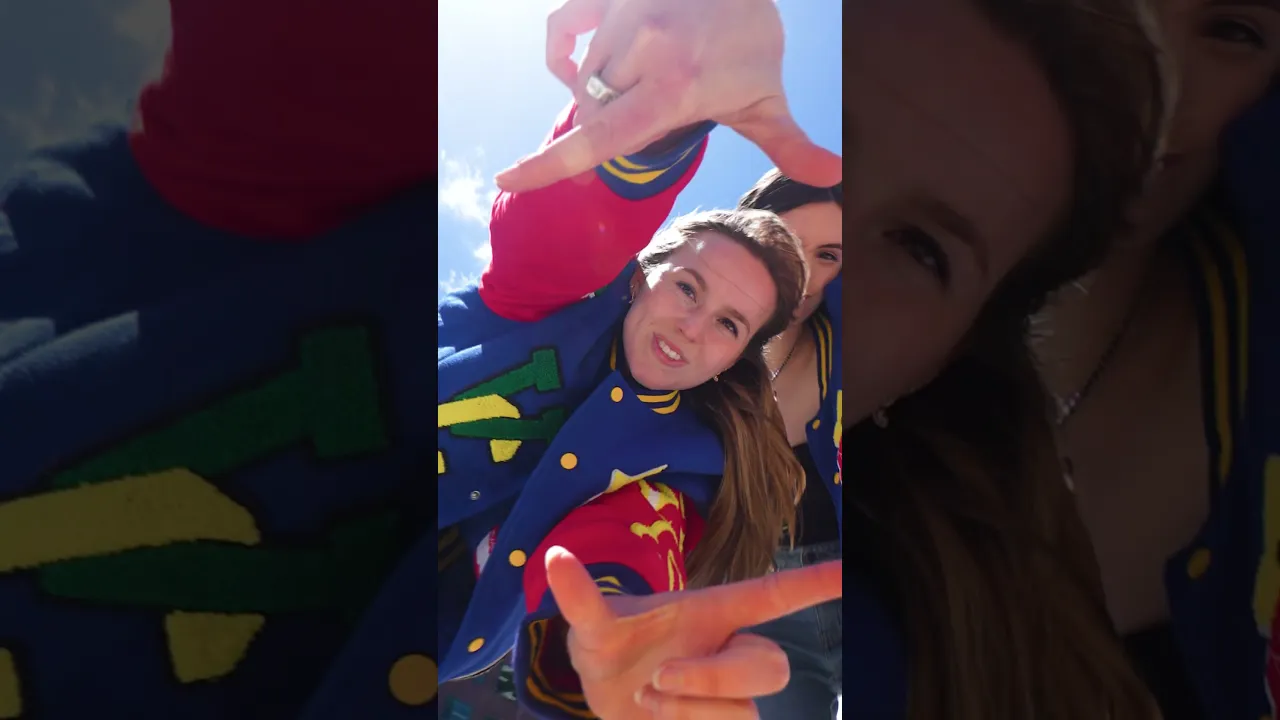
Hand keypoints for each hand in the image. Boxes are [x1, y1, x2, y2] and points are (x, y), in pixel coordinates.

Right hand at [495, 0, 840, 191]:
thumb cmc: (750, 36)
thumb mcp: (767, 96)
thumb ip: (790, 142)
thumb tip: (837, 174)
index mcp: (674, 88)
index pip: (602, 137)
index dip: (551, 163)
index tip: (510, 179)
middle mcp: (639, 53)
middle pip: (597, 114)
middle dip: (616, 124)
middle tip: (658, 108)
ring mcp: (619, 20)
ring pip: (585, 81)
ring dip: (603, 93)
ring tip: (645, 81)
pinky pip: (563, 29)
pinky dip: (562, 54)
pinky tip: (574, 69)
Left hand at [545, 546, 842, 718]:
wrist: (603, 689)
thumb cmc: (613, 644)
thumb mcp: (592, 624)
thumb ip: (580, 596)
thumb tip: (552, 556)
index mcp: (715, 614)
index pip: (776, 596)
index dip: (815, 583)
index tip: (850, 570)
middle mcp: (731, 654)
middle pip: (769, 665)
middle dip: (712, 679)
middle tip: (657, 681)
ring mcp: (731, 698)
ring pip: (746, 713)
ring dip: (689, 711)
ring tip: (647, 702)